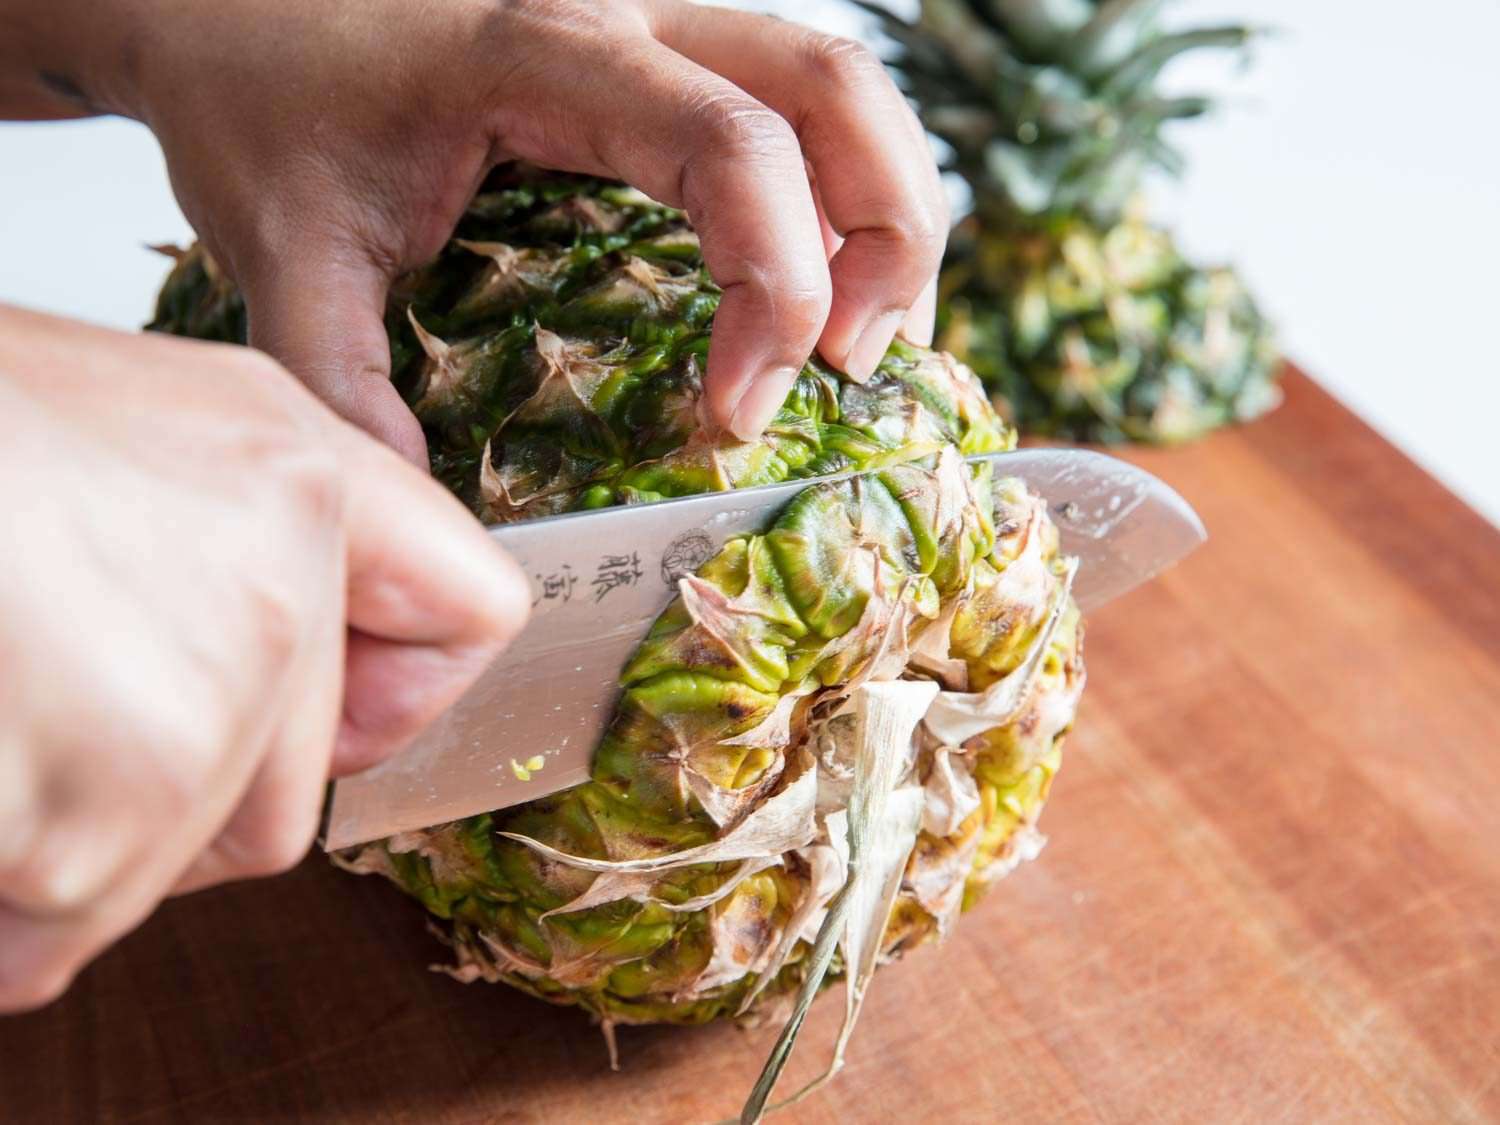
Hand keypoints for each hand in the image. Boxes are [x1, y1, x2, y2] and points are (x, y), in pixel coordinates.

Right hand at [0, 306, 528, 1011]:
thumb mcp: (128, 423)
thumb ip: (247, 532)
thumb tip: (305, 664)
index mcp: (291, 473)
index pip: (468, 610)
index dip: (399, 684)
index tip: (335, 704)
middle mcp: (278, 584)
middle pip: (293, 794)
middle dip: (180, 799)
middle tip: (58, 712)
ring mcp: (199, 702)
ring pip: (169, 866)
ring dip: (64, 843)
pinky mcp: (113, 806)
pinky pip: (63, 925)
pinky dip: (2, 893)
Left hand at [5, 0, 945, 453]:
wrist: (228, 6)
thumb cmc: (264, 108)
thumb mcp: (287, 250)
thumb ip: (341, 382)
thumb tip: (431, 522)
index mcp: (548, 49)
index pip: (730, 145)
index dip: (772, 284)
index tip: (736, 411)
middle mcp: (630, 10)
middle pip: (837, 86)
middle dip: (883, 235)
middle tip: (851, 367)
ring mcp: (656, 19)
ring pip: (845, 81)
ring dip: (887, 210)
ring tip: (860, 337)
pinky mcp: (661, 53)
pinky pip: (798, 101)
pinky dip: (844, 193)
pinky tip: (822, 283)